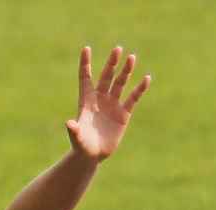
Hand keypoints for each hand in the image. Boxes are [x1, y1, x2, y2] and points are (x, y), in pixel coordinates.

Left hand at [66, 46, 150, 160]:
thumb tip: (69, 124)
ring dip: (126, 71)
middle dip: (112, 63)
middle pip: (106, 76)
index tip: (86, 49)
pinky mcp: (124, 114)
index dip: (85, 63)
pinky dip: (139, 89)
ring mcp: (112, 104)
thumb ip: (74, 130)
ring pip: (120, 83)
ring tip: (131, 57)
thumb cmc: (82, 145)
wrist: (93, 154)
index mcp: (86, 100)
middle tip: (118, 49)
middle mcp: (100, 98)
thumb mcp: (77, 137)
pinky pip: (133, 98)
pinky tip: (146, 78)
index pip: (85, 77)